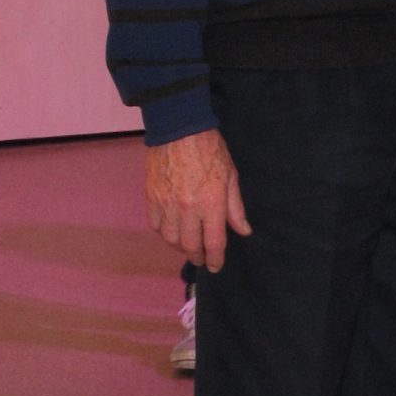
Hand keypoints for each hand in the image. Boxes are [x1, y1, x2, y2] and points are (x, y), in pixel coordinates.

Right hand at [144, 129, 250, 271]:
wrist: (179, 129)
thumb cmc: (209, 150)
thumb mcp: (231, 177)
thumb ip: (236, 208)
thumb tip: (243, 231)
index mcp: (212, 203)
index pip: (214, 243)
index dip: (216, 259)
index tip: (217, 266)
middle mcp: (188, 208)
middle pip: (190, 246)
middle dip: (198, 257)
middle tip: (203, 258)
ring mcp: (167, 204)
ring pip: (171, 239)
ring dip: (181, 247)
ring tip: (188, 245)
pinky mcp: (152, 197)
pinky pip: (155, 225)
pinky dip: (164, 232)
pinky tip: (172, 230)